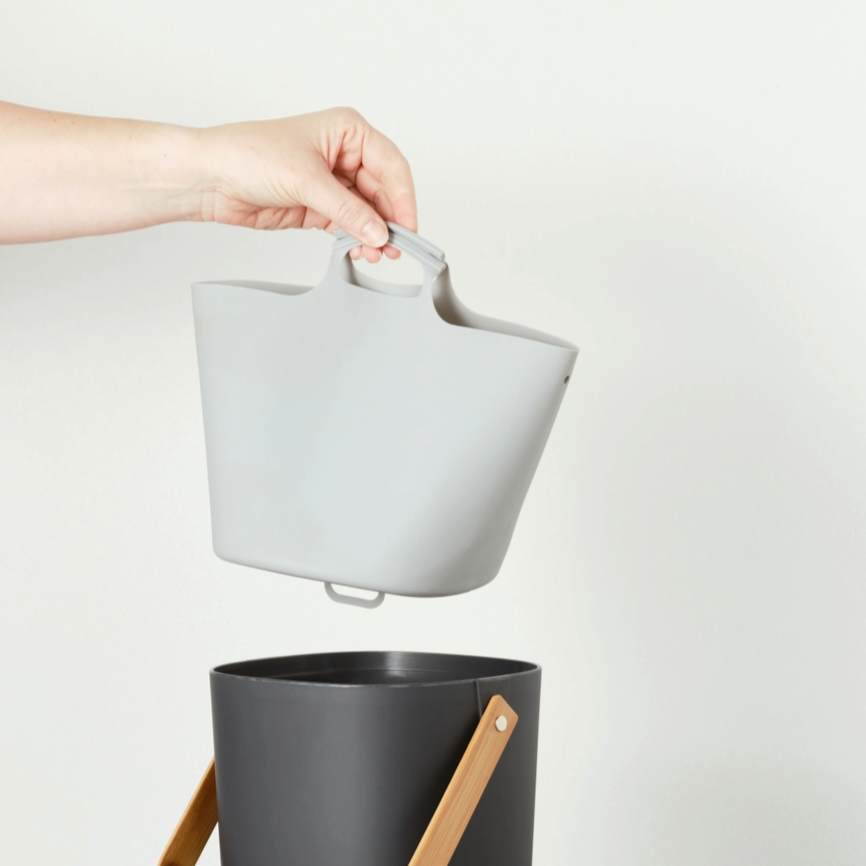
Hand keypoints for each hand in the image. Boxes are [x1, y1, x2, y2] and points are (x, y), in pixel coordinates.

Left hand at [195, 108, 416, 262]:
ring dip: (374, 235)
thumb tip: (379, 232)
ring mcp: (332, 183)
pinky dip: (357, 240)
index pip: (391, 166)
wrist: (210, 178)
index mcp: (347, 131)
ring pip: (368, 213)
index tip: (407, 226)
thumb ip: (347, 210)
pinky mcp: (319, 208)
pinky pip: (349, 226)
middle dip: (390, 221)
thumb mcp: (306, 180)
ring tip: (378, 254)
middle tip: (395, 247)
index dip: (403, 198)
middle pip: (383, 192)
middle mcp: (343, 155)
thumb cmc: (248, 155)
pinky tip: (361, 251)